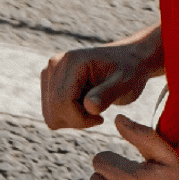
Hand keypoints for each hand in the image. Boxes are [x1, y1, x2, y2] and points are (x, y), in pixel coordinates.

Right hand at [42, 34, 162, 129]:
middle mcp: (54, 65)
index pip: (62, 102)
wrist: (129, 60)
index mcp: (71, 61)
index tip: (101, 119)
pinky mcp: (48, 84)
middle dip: (77, 120)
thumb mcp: (126, 82)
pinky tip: (85, 105)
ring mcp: (49, 74)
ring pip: (50, 116)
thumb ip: (108, 94)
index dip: (79, 119)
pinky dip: (69, 117)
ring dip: (73, 119)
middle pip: (53, 112)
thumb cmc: (131, 70)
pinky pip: (51, 114)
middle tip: (99, 114)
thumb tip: (90, 107)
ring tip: (93, 107)